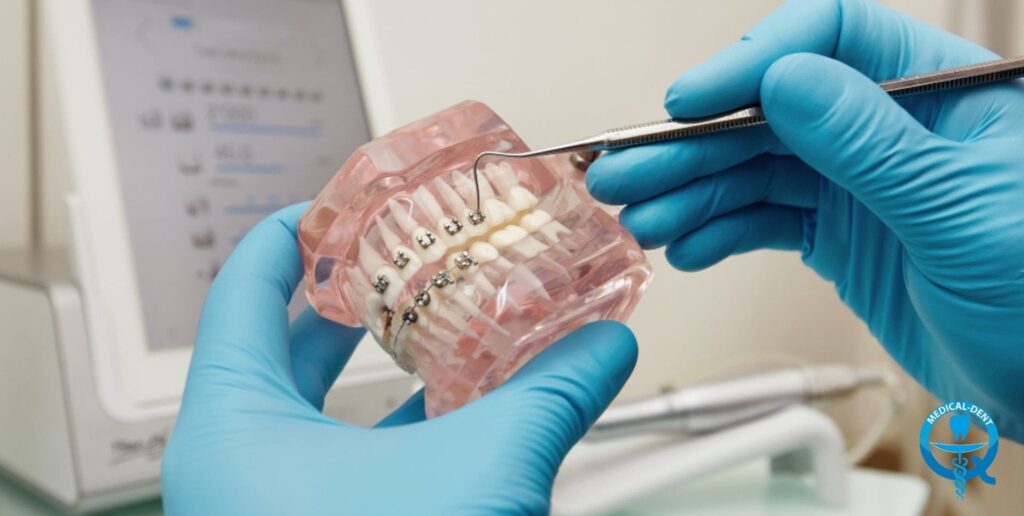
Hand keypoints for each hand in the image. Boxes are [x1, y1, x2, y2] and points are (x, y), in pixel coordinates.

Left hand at [161, 204, 637, 513]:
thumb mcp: (481, 475)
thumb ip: (550, 397)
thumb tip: (604, 346)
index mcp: (233, 427)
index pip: (245, 289)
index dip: (292, 234)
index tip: (334, 201)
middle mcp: (237, 466)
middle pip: (282, 344)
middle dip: (348, 296)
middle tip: (398, 251)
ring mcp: (269, 507)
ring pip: (315, 409)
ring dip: (376, 365)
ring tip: (433, 320)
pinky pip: (341, 462)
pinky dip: (390, 430)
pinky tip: (448, 414)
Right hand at [586, 0, 1023, 439]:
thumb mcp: (966, 215)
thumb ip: (874, 146)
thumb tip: (789, 82)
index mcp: (944, 95)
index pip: (834, 37)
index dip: (753, 61)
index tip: (691, 102)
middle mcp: (893, 129)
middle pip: (772, 111)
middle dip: (693, 144)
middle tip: (629, 172)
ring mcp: (862, 183)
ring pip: (757, 169)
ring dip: (693, 194)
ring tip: (645, 222)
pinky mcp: (842, 235)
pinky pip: (766, 220)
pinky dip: (721, 233)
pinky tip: (689, 247)